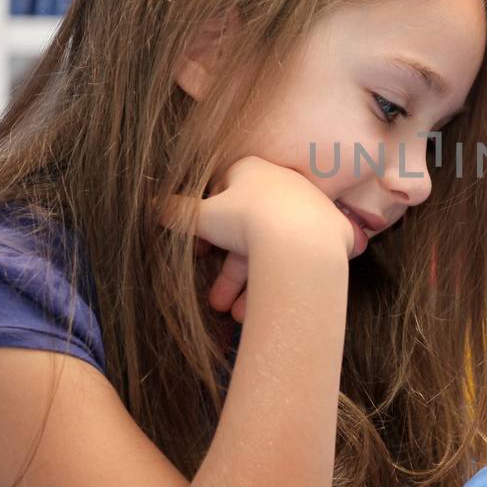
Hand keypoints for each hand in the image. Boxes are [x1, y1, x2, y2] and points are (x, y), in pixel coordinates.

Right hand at [162, 157, 354, 319]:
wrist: (303, 241)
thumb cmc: (246, 219)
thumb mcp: (200, 215)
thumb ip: (175, 211)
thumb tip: (153, 207)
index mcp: (253, 170)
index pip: (224, 194)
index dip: (208, 226)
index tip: (200, 254)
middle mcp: (284, 185)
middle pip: (249, 232)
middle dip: (230, 271)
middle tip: (217, 302)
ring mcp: (311, 209)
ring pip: (274, 250)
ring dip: (252, 286)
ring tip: (238, 316)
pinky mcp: (333, 234)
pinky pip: (300, 260)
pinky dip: (282, 282)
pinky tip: (268, 308)